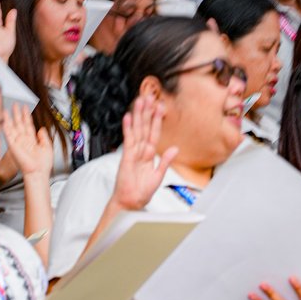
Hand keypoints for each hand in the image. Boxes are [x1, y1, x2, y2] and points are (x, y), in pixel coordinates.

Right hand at [2, 104, 52, 178]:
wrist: (38, 172)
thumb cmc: (43, 165)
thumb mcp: (48, 147)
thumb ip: (44, 137)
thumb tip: (41, 128)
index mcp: (32, 140)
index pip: (28, 125)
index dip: (26, 116)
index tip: (25, 108)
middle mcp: (24, 140)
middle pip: (19, 124)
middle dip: (17, 114)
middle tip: (15, 105)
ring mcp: (17, 142)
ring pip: (12, 127)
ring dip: (10, 118)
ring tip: (7, 109)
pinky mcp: (12, 145)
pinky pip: (8, 134)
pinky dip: (5, 126)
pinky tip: (4, 119)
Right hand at [110, 95, 176, 210]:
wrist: (131, 202)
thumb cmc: (141, 192)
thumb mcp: (158, 176)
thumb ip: (165, 161)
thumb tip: (174, 148)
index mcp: (149, 155)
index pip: (154, 133)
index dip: (157, 120)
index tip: (160, 107)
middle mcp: (141, 151)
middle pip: (144, 127)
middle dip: (147, 112)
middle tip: (149, 96)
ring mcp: (133, 152)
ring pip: (137, 130)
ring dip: (137, 115)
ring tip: (139, 101)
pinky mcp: (126, 157)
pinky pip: (128, 140)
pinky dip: (128, 129)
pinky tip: (128, 118)